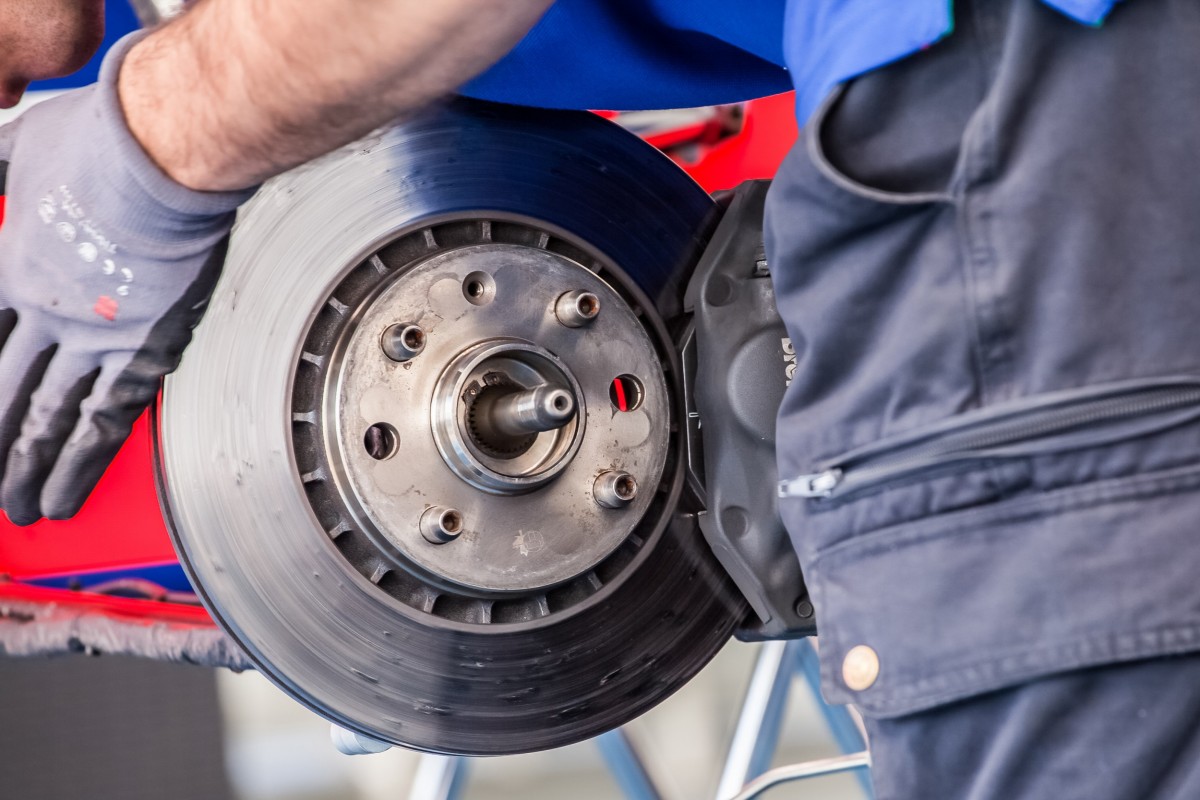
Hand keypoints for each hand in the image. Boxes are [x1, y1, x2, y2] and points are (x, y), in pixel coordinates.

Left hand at [0, 33, 250, 524]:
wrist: (166, 154)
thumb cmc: (100, 143)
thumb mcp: (15, 150)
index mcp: (14, 268)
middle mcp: (47, 316)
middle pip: (6, 395)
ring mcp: (94, 339)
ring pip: (50, 420)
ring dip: (30, 468)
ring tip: (24, 506)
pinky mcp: (144, 352)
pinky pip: (107, 420)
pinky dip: (85, 461)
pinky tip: (69, 490)